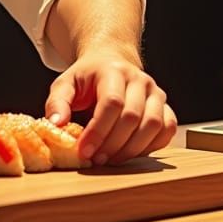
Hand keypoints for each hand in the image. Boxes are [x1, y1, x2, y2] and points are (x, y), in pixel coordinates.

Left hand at [43, 49, 176, 164]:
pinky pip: (167, 130)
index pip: (111, 102)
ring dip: (132, 149)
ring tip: (111, 159)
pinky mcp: (166, 107)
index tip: (84, 150)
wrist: (111, 62)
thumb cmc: (88, 77)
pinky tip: (130, 152)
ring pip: (154, 125)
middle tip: (96, 159)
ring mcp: (156, 93)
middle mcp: (139, 79)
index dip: (98, 131)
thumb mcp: (65, 84)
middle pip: (133, 117)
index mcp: (113, 70)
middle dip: (113, 144)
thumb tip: (55, 123)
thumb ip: (57, 102)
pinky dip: (151, 146)